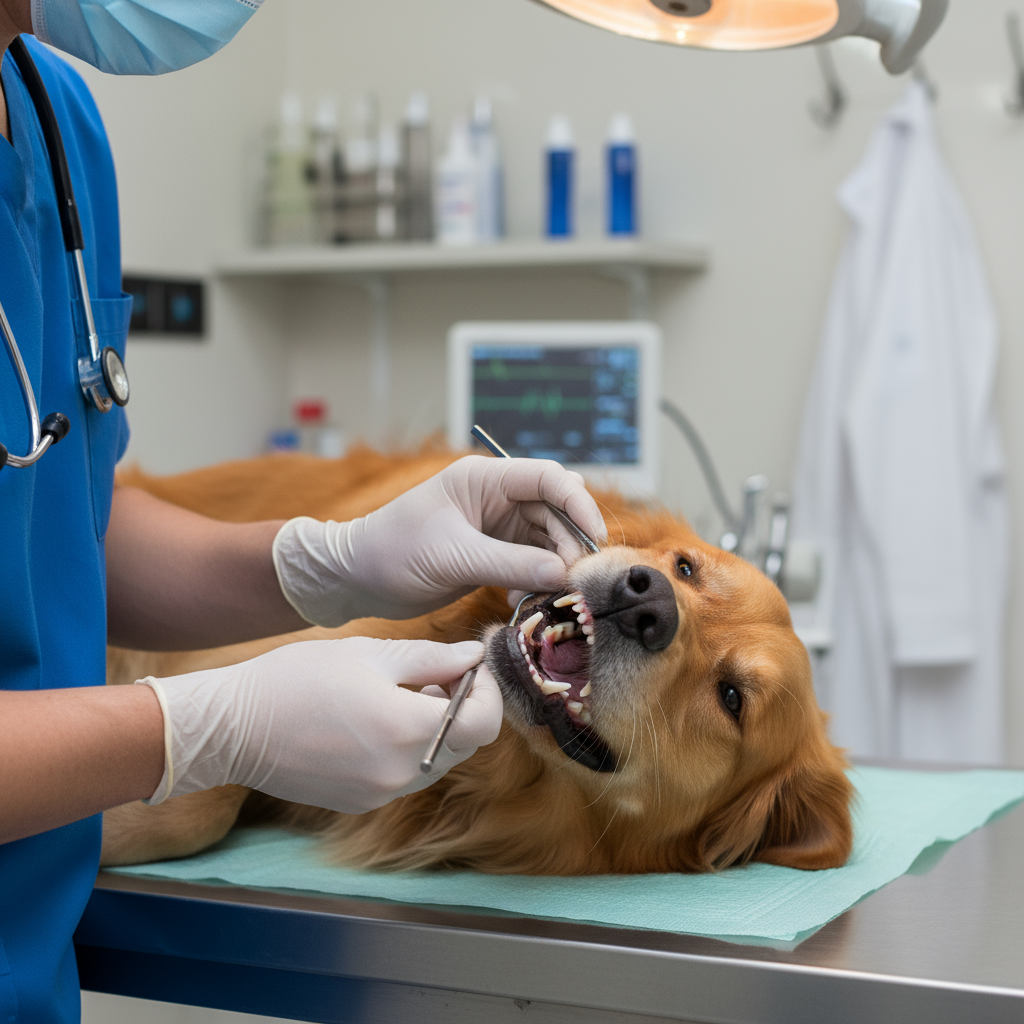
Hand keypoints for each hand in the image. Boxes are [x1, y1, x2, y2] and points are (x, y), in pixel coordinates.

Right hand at [138, 638, 500, 812]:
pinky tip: (378, 719)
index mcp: (407, 728)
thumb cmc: (295, 679)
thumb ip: (431, 658)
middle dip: (462, 705)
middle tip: (436, 672)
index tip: (471, 665)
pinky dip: (409, 747)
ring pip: (438, 760)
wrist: (232, 728)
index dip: (486, 689)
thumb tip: (472, 657)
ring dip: (437, 727)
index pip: (484, 721)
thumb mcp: (369, 654)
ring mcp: (380, 794)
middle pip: (465, 743)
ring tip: (403, 692)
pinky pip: (406, 774)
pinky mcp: (361, 802)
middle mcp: (401, 772)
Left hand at [271, 455, 606, 625]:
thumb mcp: (452, 557)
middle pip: (556, 512)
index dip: (578, 505)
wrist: (355, 579)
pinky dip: (535, 583)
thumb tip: (563, 574)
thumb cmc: (391, 553)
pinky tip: (520, 602)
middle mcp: (496, 497)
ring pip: (548, 541)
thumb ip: (510, 564)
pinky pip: (532, 564)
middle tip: (572, 581)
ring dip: (554, 568)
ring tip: (545, 596)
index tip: (594, 541)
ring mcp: (497, 527)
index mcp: (484, 478)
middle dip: (569, 545)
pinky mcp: (494, 555)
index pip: (549, 478)